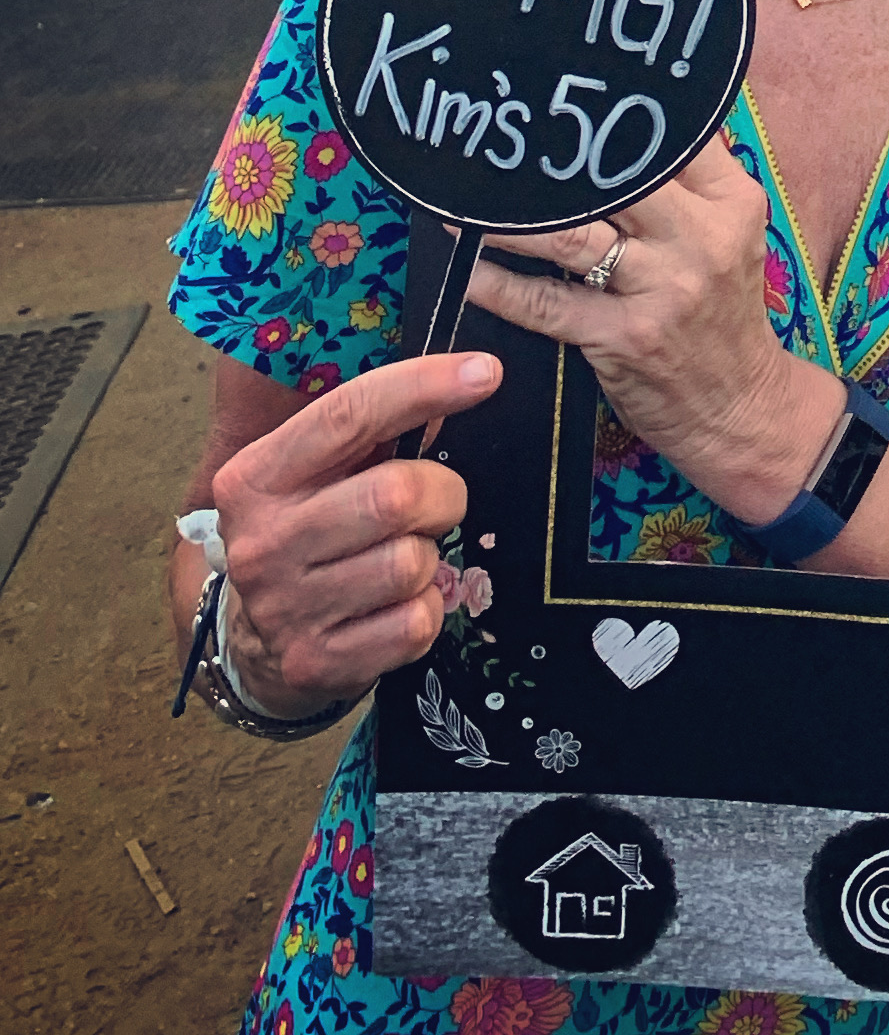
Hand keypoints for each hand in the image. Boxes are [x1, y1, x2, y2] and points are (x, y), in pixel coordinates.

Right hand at [212, 352, 499, 714]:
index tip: (486, 372)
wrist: (256, 641)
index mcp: (256, 478)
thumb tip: (465, 377)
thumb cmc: (311, 529)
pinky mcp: (315, 662)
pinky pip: (415, 624)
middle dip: (440, 495)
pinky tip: (395, 604)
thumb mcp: (319, 471)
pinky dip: (425, 609)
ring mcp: (284, 609)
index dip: (423, 386)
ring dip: (428, 556)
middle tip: (435, 505)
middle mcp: (261, 542)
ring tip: (402, 555)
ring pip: (410, 563)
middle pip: (396, 495)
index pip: (348, 416)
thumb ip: (374, 426)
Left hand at [466, 141, 831, 517]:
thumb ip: (695, 183)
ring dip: (505, 219)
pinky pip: (543, 303)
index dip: (616, 112)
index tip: (561, 96)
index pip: (672, 138)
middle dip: (549, 160)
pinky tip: (466, 270)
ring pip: (568, 234)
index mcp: (732, 203)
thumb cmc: (725, 313)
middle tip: (497, 141)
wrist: (741, 404)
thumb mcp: (733, 236)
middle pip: (614, 178)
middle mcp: (700, 238)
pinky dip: (497, 285)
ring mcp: (662, 289)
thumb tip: (634, 123)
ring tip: (460, 200)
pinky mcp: (623, 338)